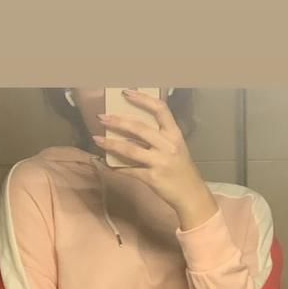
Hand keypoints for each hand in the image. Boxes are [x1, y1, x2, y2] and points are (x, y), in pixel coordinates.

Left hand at [92, 89, 217, 225]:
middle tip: (102, 117)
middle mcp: (168, 146)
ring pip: (130, 149)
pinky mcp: (152, 178)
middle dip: (117, 121)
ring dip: (111, 144)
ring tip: (97, 139)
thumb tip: (132, 128)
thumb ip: (159, 137)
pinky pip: (129, 171)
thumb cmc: (181, 170)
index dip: (142, 99)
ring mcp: (160, 162)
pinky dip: (116, 167)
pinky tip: (106, 163)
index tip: (126, 93)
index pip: (160, 109)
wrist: (191, 195)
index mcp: (175, 135)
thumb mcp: (176, 148)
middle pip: (139, 128)